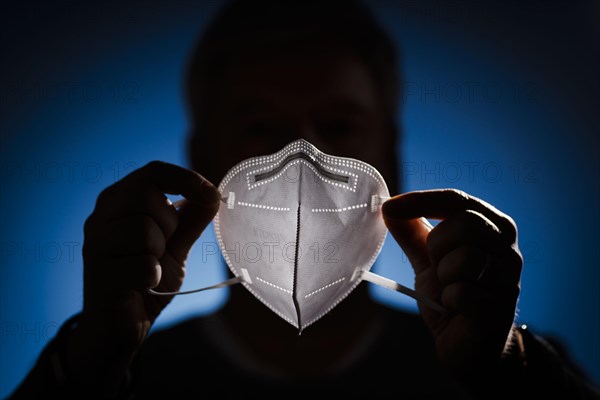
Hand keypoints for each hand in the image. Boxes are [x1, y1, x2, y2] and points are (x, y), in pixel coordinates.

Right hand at [69, 161, 219, 387]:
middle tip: (164, 246)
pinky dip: (152, 277)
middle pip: (146, 194)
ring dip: (158, 253)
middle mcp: (101, 216)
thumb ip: (191, 220)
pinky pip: (142, 265)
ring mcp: (95, 244)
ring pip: (142, 230)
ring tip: (149, 267)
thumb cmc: (146, 280)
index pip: (153, 172)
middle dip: (168, 222)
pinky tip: (143, 285)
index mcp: (119, 202)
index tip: (213, 196)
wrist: (119, 327)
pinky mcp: (100, 273)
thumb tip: (215, 195)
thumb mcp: (175, 245)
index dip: (186, 179)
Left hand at [382, 189, 521, 381]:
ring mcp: (509, 279)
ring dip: (444, 276)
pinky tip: (454, 307)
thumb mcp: (428, 259)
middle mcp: (508, 249)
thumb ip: (413, 233)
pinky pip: (462, 293)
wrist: (467, 345)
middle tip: (435, 264)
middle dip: (438, 245)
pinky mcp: (500, 309)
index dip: (421, 200)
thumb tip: (389, 207)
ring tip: (448, 288)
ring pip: (466, 258)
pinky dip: (448, 300)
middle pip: (466, 224)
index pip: (457, 200)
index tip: (389, 207)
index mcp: (492, 227)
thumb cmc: (452, 295)